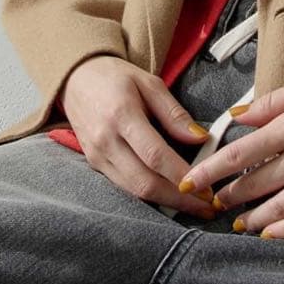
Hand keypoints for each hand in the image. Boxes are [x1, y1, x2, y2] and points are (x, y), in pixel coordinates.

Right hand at [58, 55, 218, 218]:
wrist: (75, 80)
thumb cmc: (116, 77)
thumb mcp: (150, 83)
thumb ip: (174, 113)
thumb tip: (201, 139)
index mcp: (122, 115)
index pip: (155, 155)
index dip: (182, 175)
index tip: (208, 187)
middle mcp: (106, 142)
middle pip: (144, 182)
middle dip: (178, 199)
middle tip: (208, 206)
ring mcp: (97, 157)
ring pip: (134, 191)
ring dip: (166, 203)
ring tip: (195, 206)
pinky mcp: (94, 165)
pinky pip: (124, 187)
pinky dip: (149, 196)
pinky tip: (169, 197)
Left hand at [177, 70, 283, 238]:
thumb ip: (271, 103)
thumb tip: (237, 116)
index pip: (239, 154)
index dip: (211, 169)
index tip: (191, 179)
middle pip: (255, 184)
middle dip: (229, 195)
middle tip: (212, 202)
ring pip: (278, 207)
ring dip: (253, 216)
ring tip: (237, 222)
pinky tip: (271, 233)